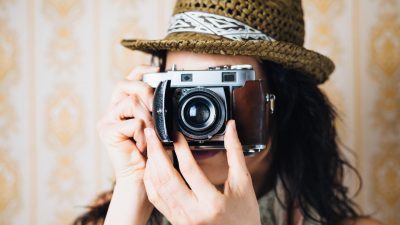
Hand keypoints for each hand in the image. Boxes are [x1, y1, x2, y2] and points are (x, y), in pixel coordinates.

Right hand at [97, 65, 158, 181]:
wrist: (139, 179)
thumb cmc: (148, 155)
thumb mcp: (154, 127)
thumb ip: (153, 110)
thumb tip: (164, 94)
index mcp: (121, 108)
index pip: (127, 81)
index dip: (140, 71)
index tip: (156, 69)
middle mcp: (111, 112)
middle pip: (125, 85)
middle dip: (146, 92)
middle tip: (156, 109)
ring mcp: (107, 121)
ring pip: (132, 102)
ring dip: (148, 119)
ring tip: (149, 136)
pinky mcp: (107, 131)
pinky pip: (134, 122)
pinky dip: (144, 135)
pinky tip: (142, 147)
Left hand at [143, 120, 260, 224]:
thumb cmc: (245, 214)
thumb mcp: (243, 182)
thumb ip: (235, 152)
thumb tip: (231, 126)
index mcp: (212, 203)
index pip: (190, 170)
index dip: (181, 149)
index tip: (176, 133)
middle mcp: (193, 213)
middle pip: (166, 179)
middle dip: (156, 153)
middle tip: (152, 133)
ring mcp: (182, 219)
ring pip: (157, 189)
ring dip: (151, 165)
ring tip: (150, 146)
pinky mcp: (176, 222)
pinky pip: (157, 200)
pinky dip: (151, 181)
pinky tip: (152, 167)